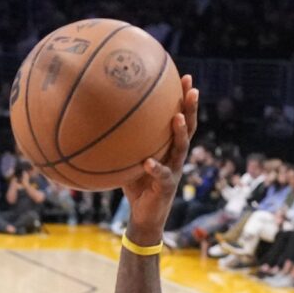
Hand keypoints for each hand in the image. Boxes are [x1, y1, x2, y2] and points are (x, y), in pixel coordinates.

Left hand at [119, 77, 199, 243]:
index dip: (184, 99)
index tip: (185, 76)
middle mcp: (176, 155)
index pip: (180, 117)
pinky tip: (147, 162)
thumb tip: (101, 118)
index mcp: (169, 146)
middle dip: (191, 107)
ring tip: (176, 117)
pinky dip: (154, 168)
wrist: (143, 216)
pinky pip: (161, 175)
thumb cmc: (136, 184)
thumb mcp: (129, 159)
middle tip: (192, 88)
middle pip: (189, 127)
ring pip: (181, 148)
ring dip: (179, 132)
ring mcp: (174, 170)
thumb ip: (124, 142)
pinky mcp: (166, 187)